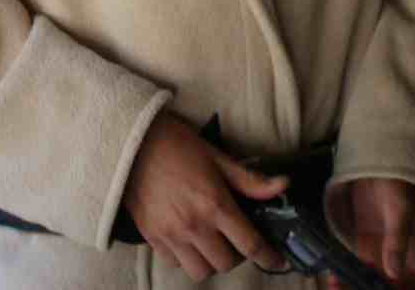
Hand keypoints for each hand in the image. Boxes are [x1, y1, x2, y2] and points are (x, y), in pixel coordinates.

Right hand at [121, 112, 289, 280]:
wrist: (132, 144)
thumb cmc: (176, 145)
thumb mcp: (217, 157)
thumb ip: (249, 180)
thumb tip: (283, 185)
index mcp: (215, 204)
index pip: (250, 244)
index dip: (269, 257)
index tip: (277, 260)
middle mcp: (194, 225)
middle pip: (226, 264)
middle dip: (237, 256)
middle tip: (236, 240)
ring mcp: (171, 235)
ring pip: (200, 272)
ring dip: (211, 262)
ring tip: (211, 243)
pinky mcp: (152, 238)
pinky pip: (175, 264)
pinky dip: (186, 258)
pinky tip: (188, 239)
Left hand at [325, 177, 414, 289]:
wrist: (380, 162)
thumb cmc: (400, 182)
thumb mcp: (400, 208)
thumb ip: (397, 239)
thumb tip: (394, 271)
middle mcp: (408, 260)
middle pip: (400, 289)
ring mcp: (386, 254)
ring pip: (376, 284)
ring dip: (359, 288)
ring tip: (339, 288)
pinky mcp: (367, 247)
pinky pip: (359, 270)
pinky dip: (347, 278)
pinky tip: (335, 280)